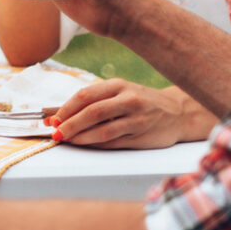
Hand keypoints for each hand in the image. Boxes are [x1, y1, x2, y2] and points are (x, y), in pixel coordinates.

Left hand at [50, 79, 212, 148]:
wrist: (179, 113)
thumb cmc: (142, 101)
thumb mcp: (121, 92)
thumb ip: (97, 100)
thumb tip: (62, 114)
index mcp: (118, 85)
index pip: (85, 95)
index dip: (66, 108)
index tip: (52, 119)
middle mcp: (128, 100)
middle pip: (92, 112)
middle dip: (69, 124)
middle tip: (55, 132)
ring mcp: (136, 119)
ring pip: (102, 130)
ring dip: (80, 137)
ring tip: (66, 140)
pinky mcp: (141, 136)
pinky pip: (113, 141)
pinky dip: (95, 144)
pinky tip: (84, 144)